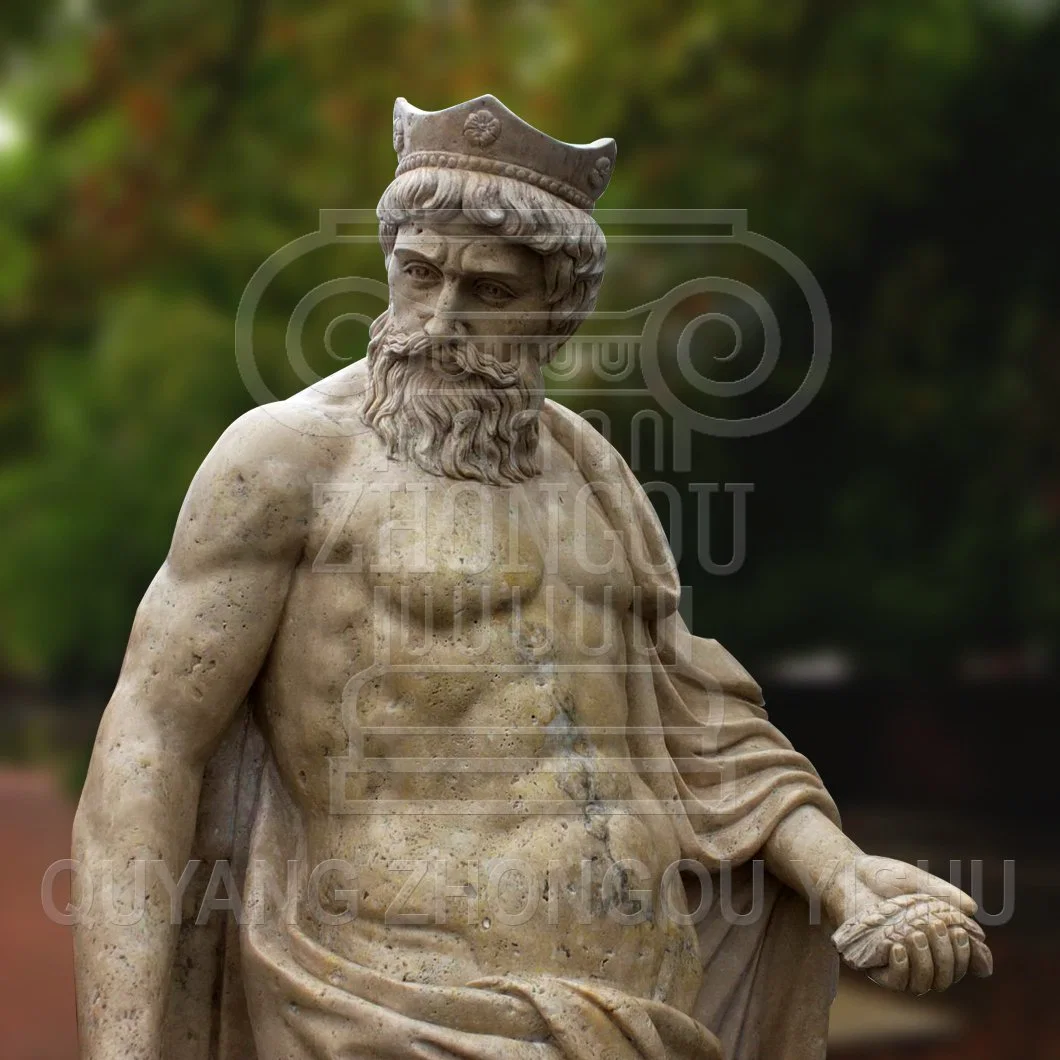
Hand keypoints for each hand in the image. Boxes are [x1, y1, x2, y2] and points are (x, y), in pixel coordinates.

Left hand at [829, 855, 992, 994]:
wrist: (846, 872)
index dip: (975, 958)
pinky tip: (898, 947)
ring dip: (927, 961)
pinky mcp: (874, 965)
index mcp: (937, 937)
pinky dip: (903, 968)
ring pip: (925, 984)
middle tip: (938, 925)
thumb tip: (973, 910)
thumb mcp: (917, 880)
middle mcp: (921, 954)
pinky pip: (896, 982)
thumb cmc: (882, 876)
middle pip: (948, 977)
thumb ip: (945, 892)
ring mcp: (898, 962)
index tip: (967, 936)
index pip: (966, 962)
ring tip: (916, 933)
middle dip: (950, 956)